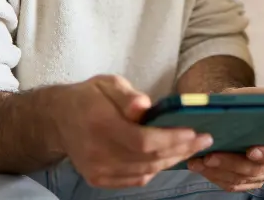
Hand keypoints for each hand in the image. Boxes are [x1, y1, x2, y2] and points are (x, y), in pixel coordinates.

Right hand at [54, 75, 213, 188]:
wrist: (58, 119)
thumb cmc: (89, 97)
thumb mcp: (107, 84)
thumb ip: (127, 95)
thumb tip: (144, 106)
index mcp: (100, 125)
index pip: (142, 141)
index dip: (172, 139)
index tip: (195, 132)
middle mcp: (97, 153)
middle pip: (148, 159)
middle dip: (181, 150)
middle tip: (205, 139)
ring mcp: (97, 170)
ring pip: (145, 172)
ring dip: (172, 160)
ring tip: (191, 147)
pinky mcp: (98, 179)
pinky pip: (136, 179)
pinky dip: (155, 169)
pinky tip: (168, 157)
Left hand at [185, 86, 263, 191]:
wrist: (237, 114)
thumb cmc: (246, 104)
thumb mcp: (249, 95)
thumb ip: (243, 98)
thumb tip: (215, 99)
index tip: (250, 151)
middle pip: (257, 170)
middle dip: (231, 163)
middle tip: (211, 156)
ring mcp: (261, 174)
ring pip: (241, 179)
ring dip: (218, 171)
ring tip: (199, 161)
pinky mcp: (245, 181)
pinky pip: (231, 184)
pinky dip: (214, 176)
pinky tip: (199, 167)